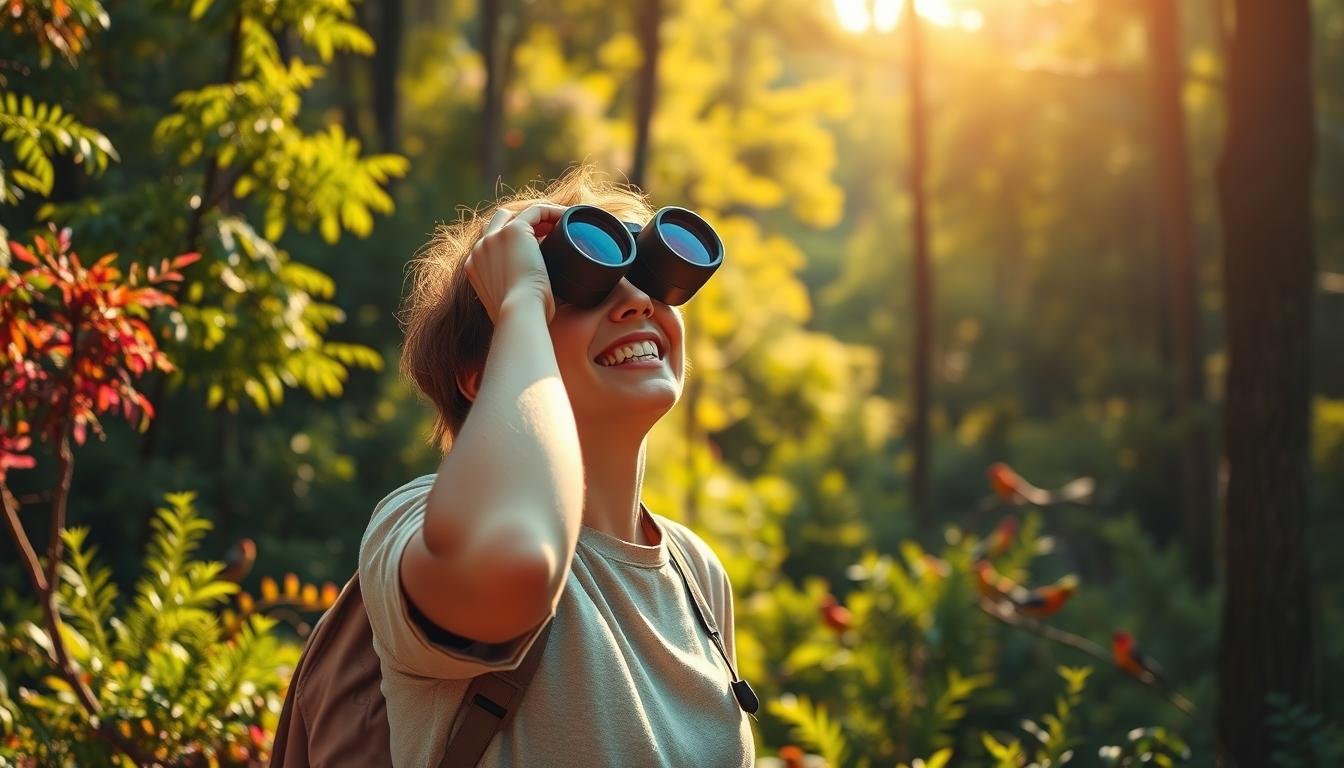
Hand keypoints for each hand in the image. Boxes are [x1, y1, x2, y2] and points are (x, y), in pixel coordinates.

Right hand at [465, 204, 566, 323]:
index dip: (515, 244)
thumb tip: (536, 299)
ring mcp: (494, 238)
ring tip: (561, 226)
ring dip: (539, 218)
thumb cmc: (523, 319)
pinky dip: (553, 212)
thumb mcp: (512, 308)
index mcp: (475, 268)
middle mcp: (479, 250)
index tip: (540, 250)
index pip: (492, 245)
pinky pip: (536, 210)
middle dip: (521, 226)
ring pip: (517, 215)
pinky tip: (568, 218)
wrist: (519, 314)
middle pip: (499, 223)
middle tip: (548, 235)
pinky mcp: (513, 230)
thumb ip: (515, 297)